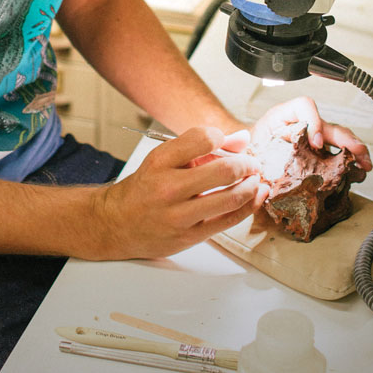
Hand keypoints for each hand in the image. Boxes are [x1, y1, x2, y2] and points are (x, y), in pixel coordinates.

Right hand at [90, 126, 270, 260]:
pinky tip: (254, 196)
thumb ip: (202, 146)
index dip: (222, 137)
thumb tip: (242, 138)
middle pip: (224, 170)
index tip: (225, 142)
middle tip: (251, 162)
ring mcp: (179, 215)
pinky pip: (228, 221)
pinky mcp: (190, 236)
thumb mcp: (165, 158)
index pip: (203, 138)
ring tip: (255, 178)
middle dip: (247, 163)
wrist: (116, 224)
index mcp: (160, 161)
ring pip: (230, 197)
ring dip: (251, 185)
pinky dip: (248, 206)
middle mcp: (168, 188)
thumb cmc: (145, 188)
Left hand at [250, 96, 372, 172]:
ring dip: (354, 150)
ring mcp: (311, 138)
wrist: (244, 158)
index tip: (317, 142)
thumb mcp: (246, 149)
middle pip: (328, 124)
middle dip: (346, 138)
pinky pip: (336, 154)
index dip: (314, 121)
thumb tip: (257, 176)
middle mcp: (301, 124)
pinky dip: (350, 162)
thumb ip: (252, 156)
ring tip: (365, 164)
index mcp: (282, 117)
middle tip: (357, 152)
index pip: (304, 106)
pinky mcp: (317, 154)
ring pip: (338, 138)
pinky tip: (359, 171)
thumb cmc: (245, 150)